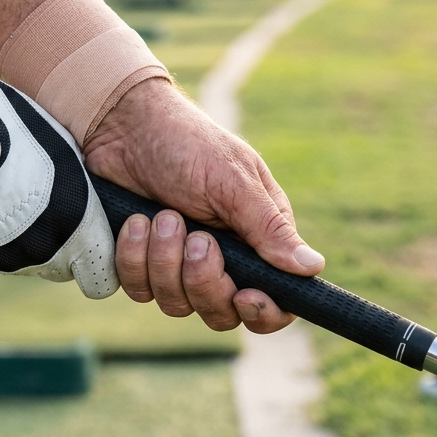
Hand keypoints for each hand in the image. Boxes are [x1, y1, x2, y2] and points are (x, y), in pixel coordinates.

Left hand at [82, 78, 324, 332]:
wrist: (122, 125)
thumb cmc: (186, 143)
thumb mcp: (232, 181)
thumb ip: (269, 228)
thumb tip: (313, 267)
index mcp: (258, 239)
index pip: (275, 302)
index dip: (262, 312)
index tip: (244, 296)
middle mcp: (223, 259)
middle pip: (222, 312)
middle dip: (204, 280)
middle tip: (195, 238)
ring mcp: (178, 265)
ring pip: (177, 304)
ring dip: (165, 262)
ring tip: (162, 216)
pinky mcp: (142, 263)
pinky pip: (140, 290)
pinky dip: (134, 258)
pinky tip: (135, 223)